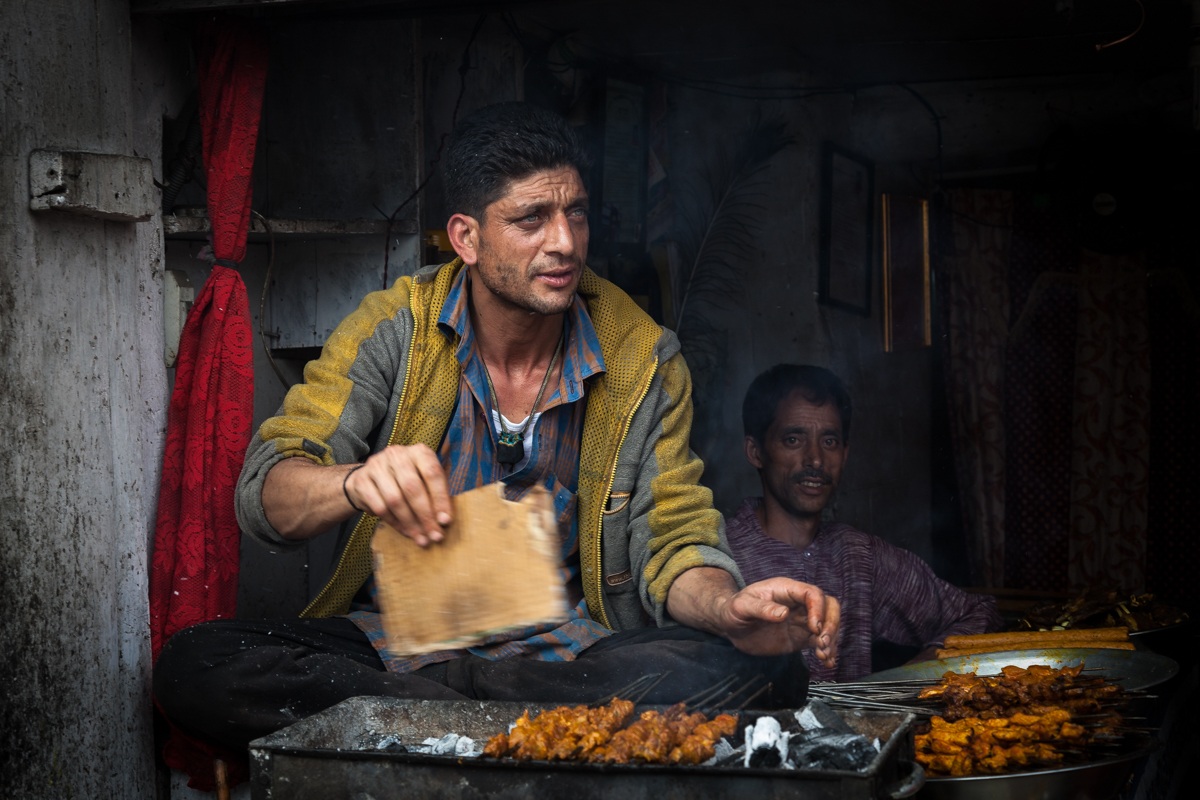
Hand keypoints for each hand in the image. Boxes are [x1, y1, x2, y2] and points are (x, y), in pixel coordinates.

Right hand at [344, 443, 452, 546]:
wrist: (368, 478)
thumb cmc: (405, 480)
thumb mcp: (424, 479)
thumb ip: (436, 494)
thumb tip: (444, 520)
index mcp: (418, 451)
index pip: (432, 473)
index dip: (440, 499)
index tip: (445, 521)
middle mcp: (397, 454)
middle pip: (413, 488)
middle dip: (425, 516)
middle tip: (434, 535)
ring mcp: (377, 466)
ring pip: (395, 500)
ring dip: (410, 523)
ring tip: (421, 538)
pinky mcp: (362, 481)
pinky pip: (380, 507)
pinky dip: (394, 523)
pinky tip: (405, 531)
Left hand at [715, 577, 840, 663]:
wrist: (730, 626)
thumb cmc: (734, 609)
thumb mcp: (742, 606)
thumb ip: (761, 609)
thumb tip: (784, 613)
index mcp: (786, 590)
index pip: (813, 594)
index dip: (818, 609)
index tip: (814, 627)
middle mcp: (798, 604)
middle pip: (828, 606)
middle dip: (831, 624)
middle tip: (822, 642)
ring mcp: (801, 621)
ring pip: (828, 624)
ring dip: (831, 640)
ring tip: (824, 656)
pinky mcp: (800, 637)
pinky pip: (819, 642)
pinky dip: (827, 651)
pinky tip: (827, 662)